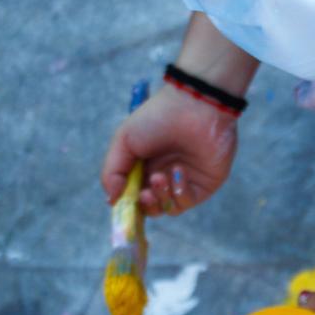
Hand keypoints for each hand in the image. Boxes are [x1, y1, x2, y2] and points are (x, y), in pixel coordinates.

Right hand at [100, 84, 237, 215]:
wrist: (195, 105)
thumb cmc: (157, 118)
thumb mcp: (124, 140)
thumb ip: (112, 172)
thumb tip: (111, 201)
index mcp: (142, 166)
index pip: (131, 196)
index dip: (126, 204)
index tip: (120, 205)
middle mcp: (162, 175)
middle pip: (149, 208)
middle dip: (144, 205)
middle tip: (143, 194)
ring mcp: (183, 181)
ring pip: (167, 208)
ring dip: (161, 198)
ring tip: (160, 177)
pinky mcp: (204, 184)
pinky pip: (187, 201)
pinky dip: (180, 191)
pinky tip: (178, 171)